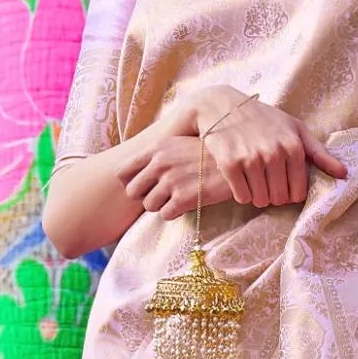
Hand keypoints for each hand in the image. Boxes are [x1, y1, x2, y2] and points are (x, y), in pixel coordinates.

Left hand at [121, 132, 238, 218]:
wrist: (235, 162)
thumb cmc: (207, 154)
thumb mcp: (178, 144)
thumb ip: (157, 154)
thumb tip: (139, 171)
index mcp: (156, 149)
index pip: (123, 171)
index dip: (130, 182)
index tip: (142, 186)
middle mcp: (160, 164)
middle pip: (133, 192)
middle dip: (145, 196)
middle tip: (162, 194)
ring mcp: (171, 181)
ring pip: (149, 206)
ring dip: (161, 205)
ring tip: (177, 198)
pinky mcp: (183, 198)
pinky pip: (165, 215)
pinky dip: (174, 213)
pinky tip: (187, 203)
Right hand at [190, 92, 347, 209]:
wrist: (222, 106)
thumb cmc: (265, 119)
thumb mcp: (295, 129)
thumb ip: (320, 153)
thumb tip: (344, 174)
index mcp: (294, 147)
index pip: (298, 192)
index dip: (291, 194)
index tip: (284, 186)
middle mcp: (274, 153)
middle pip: (279, 198)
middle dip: (274, 197)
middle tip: (268, 186)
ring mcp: (251, 159)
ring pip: (260, 199)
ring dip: (258, 197)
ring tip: (255, 184)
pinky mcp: (230, 164)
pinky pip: (242, 196)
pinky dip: (242, 194)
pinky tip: (242, 183)